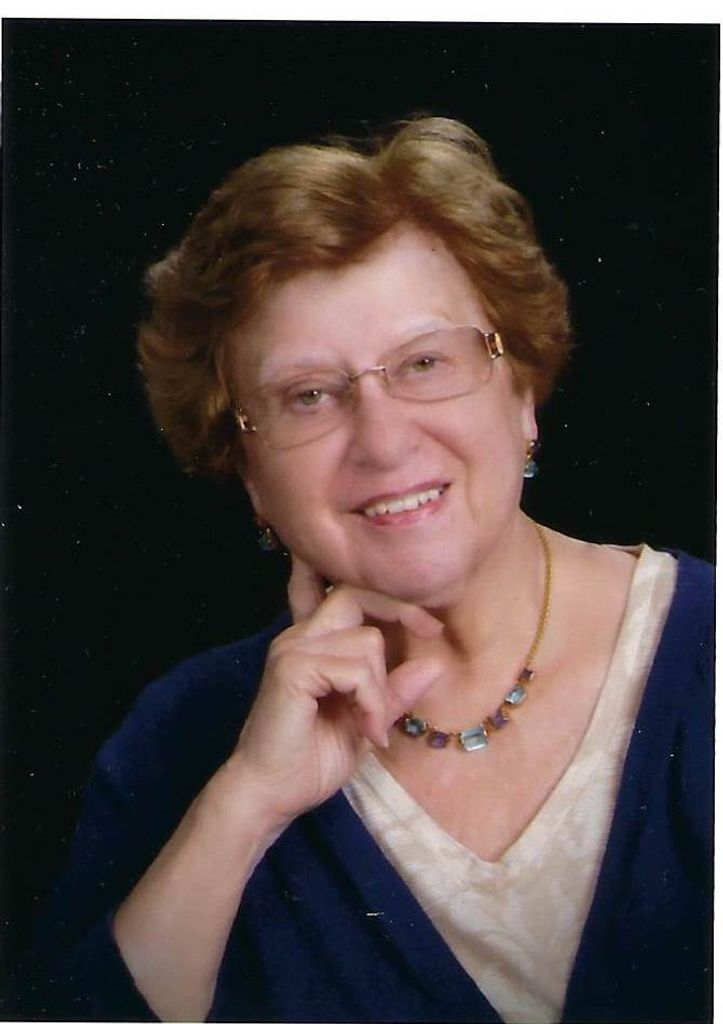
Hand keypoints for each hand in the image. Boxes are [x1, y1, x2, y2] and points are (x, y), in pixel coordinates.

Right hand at [226, 556, 443, 826]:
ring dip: (381, 690)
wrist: (270, 795)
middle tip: (428, 648)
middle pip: (357, 598)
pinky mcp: (292, 670)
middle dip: (399, 614)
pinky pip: (354, 671)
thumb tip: (435, 663)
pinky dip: (370, 703)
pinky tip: (367, 732)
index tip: (432, 628)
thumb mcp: (367, 721)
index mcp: (314, 642)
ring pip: (367, 641)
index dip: (394, 603)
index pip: (353, 596)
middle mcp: (300, 637)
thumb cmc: (311, 760)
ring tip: (373, 727)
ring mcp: (293, 650)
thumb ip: (394, 691)